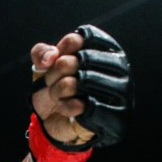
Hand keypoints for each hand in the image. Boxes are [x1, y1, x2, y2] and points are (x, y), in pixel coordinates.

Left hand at [30, 25, 130, 147]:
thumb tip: (52, 56)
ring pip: (74, 83)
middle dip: (55, 74)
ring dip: (58, 92)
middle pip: (75, 60)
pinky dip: (65, 107)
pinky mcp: (113, 114)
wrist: (56, 121)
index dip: (58, 54)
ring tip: (60, 96)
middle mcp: (119, 66)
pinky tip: (68, 109)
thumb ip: (41, 52)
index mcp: (106, 48)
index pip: (76, 40)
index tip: (57, 64)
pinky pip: (78, 106)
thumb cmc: (57, 88)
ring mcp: (119, 90)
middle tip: (55, 83)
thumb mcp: (44, 66)